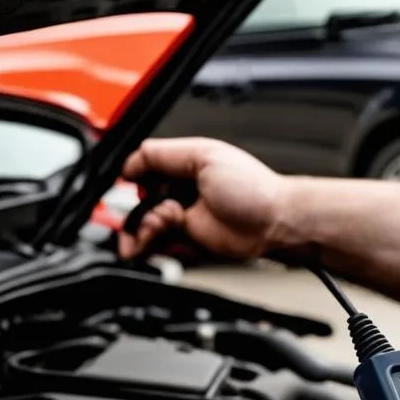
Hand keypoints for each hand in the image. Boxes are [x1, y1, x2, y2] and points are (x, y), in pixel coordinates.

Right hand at [118, 137, 291, 260]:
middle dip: (138, 207)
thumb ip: (162, 155)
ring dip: (142, 228)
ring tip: (156, 229)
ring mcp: (184, 216)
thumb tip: (129, 161)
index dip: (131, 176)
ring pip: (145, 223)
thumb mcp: (203, 156)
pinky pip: (158, 242)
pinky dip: (147, 243)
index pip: (144, 166)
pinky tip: (146, 244)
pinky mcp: (189, 240)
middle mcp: (182, 189)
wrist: (274, 224)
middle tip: (154, 212)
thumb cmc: (253, 189)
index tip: (125, 184)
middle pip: (141, 198)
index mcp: (184, 163)